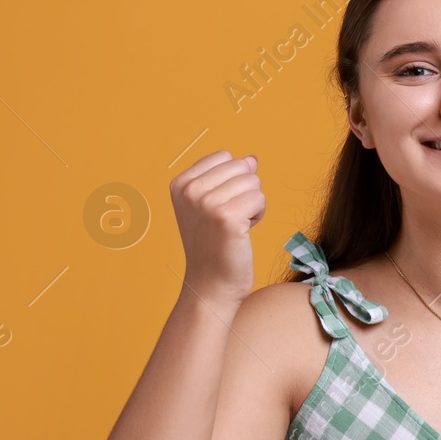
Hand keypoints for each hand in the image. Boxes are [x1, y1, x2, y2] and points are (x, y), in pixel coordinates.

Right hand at [169, 149, 264, 306]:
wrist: (211, 282)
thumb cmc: (215, 244)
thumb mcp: (212, 204)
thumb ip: (228, 177)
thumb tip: (252, 158)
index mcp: (181, 183)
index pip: (225, 157)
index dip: (232, 180)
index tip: (220, 207)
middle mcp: (190, 190)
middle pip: (241, 167)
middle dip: (245, 191)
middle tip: (230, 218)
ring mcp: (206, 203)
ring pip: (253, 182)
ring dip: (252, 204)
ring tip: (235, 225)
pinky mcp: (227, 217)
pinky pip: (260, 199)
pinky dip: (258, 215)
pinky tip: (243, 231)